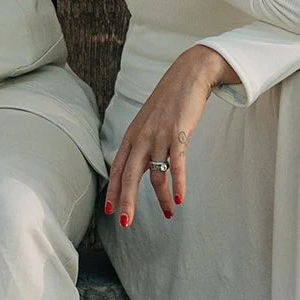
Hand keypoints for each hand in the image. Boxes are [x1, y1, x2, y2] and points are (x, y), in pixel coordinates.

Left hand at [105, 45, 239, 227]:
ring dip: (161, 199)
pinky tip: (180, 199)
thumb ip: (143, 143)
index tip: (110, 210)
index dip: (113, 190)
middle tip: (126, 223)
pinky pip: (177, 165)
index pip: (117, 168)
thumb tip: (141, 166)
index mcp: (132, 136)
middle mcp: (141, 137)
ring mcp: (159, 136)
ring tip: (169, 214)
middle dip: (126, 201)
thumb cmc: (170, 101)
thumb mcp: (149, 122)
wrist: (188, 75)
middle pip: (129, 176)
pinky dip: (178, 184)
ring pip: (156, 175)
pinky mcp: (178, 134)